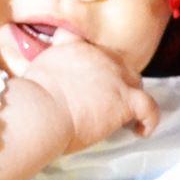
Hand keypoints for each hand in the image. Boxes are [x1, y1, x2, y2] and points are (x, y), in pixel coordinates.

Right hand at [17, 40, 159, 152]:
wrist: (40, 110)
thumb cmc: (30, 100)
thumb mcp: (36, 70)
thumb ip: (49, 68)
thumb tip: (50, 81)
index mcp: (75, 47)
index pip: (95, 50)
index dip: (97, 66)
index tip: (93, 83)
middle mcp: (100, 56)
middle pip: (119, 66)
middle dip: (116, 83)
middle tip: (106, 104)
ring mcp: (116, 76)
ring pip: (135, 83)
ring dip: (131, 98)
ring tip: (124, 118)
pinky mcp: (126, 98)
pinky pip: (149, 107)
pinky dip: (149, 120)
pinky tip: (141, 132)